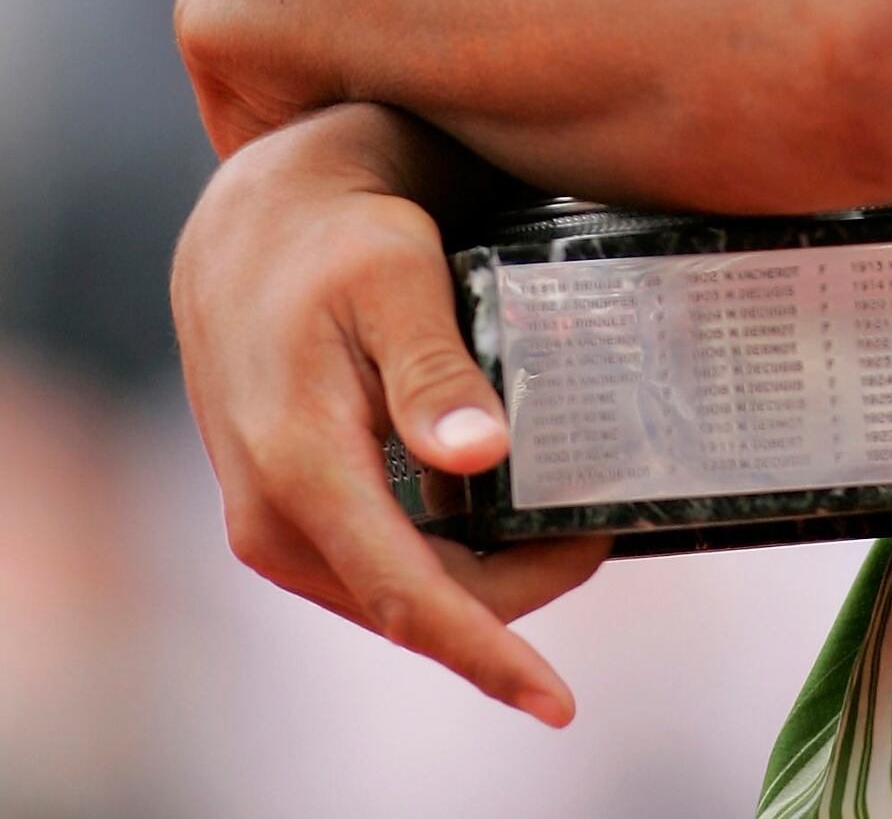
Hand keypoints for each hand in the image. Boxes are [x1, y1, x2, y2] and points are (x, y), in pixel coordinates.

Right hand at [172, 103, 606, 723]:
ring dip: (486, 577)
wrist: (253, 229)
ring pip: (400, 592)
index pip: (408, 597)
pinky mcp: (288, 515)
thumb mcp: (394, 278)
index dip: (488, 654)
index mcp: (301, 469)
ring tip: (569, 519)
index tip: (558, 701)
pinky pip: (379, 564)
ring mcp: (273, 526)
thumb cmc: (333, 241)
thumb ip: (434, 368)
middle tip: (600, 527)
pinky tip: (505, 513)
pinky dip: (447, 556)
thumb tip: (481, 455)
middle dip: (516, 594)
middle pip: (416, 605)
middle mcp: (273, 520)